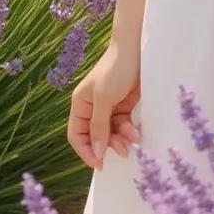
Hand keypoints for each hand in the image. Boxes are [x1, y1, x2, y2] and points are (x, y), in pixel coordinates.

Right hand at [68, 42, 141, 170]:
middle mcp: (92, 109)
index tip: (99, 164)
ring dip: (122, 140)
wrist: (137, 49)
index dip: (85, 151)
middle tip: (123, 151)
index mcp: (80, 104)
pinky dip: (130, 132)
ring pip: (111, 135)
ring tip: (133, 140)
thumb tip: (96, 153)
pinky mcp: (124, 107)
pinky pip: (124, 127)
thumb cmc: (115, 69)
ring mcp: (109, 108)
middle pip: (96, 138)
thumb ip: (98, 126)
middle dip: (108, 146)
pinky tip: (137, 133)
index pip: (76, 135)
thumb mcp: (103, 97)